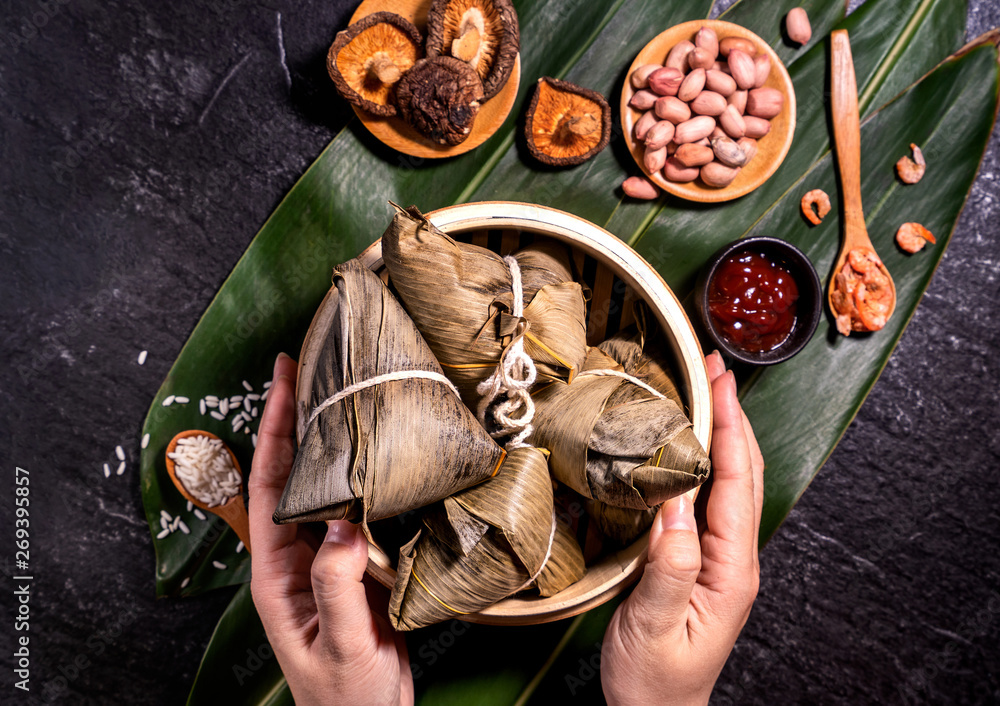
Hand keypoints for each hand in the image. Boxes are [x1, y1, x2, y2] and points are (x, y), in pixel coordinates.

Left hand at [249, 353, 412, 705]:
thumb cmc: (347, 699)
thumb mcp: (342, 646)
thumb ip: (338, 587)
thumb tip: (341, 522)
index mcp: (277, 576)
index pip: (268, 488)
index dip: (272, 431)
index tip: (282, 381)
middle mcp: (297, 559)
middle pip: (291, 475)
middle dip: (294, 419)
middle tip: (308, 365)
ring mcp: (326, 560)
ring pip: (323, 488)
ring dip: (329, 440)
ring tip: (341, 393)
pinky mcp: (357, 566)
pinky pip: (356, 509)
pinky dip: (363, 474)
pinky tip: (379, 453)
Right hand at [601, 350, 763, 704]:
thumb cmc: (656, 682)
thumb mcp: (654, 627)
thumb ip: (668, 567)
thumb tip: (673, 502)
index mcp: (730, 570)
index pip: (736, 484)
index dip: (729, 428)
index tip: (719, 381)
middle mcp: (732, 557)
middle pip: (741, 473)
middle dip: (731, 415)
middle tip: (713, 366)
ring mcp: (718, 557)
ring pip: (727, 482)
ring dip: (720, 431)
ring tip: (704, 389)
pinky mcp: (698, 559)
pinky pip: (706, 498)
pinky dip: (700, 459)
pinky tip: (683, 444)